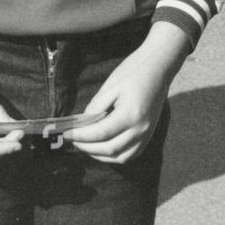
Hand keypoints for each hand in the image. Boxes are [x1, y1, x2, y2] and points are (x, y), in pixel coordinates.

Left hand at [61, 22, 189, 164]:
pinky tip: (102, 148)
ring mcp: (147, 134)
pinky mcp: (149, 135)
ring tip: (85, 145)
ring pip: (120, 157)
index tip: (66, 134)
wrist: (159, 67)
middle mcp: (140, 129)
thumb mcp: (110, 86)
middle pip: (109, 149)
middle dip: (87, 147)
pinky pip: (131, 154)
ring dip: (100, 155)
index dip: (80, 136)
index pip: (100, 133)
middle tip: (72, 140)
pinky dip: (115, 156)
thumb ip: (95, 108)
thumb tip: (82, 124)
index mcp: (130, 115)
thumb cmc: (133, 72)